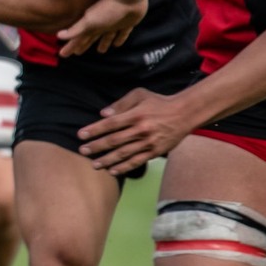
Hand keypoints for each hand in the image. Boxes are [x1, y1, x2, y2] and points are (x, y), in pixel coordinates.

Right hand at [58, 0, 148, 57]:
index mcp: (90, 26)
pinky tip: (118, 43)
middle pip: (90, 38)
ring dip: (103, 44)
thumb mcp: (89, 22)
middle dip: (83, 45)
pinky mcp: (126, 23)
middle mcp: (100, 25)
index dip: (71, 47)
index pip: (78, 39)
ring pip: (106, 37)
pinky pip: (122, 34)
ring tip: (100, 51)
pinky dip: (120, 39)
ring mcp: (113, 24)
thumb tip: (58, 35)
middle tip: (78, 53)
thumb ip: (75, 30)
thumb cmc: (107, 9)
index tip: (63, 54)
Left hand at [76, 87, 197, 174]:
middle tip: (82, 151)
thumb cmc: (159, 102)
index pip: (110, 124)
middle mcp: (141, 130)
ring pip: (123, 154)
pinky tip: (112, 171)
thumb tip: (103, 114)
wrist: (184, 113)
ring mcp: (148, 143)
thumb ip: (121, 104)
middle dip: (96, 147)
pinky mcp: (155, 152)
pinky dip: (123, 167)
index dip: (94, 130)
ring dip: (107, 160)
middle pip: (114, 141)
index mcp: (136, 115)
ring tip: (94, 164)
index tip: (81, 135)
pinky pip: (136, 162)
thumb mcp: (140, 95)